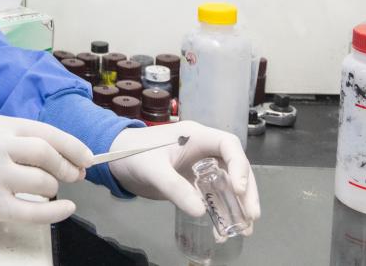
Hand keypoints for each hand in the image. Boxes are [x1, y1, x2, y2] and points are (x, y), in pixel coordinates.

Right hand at [0, 114, 93, 224]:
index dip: (71, 145)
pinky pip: (33, 211)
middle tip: (74, 174)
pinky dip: (56, 212)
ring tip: (50, 187)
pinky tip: (67, 209)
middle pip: (44, 153)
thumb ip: (23, 136)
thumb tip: (69, 153)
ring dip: (54, 185)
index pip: (43, 131)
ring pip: (41, 181)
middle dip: (66, 165)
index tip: (87, 157)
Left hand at [105, 121, 260, 230]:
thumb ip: (175, 188)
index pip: (228, 145)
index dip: (239, 165)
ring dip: (236, 205)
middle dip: (246, 191)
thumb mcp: (153, 170)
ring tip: (244, 229)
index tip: (240, 188)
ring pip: (226, 184)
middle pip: (234, 167)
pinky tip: (222, 230)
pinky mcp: (191, 182)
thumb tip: (200, 211)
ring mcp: (198, 167)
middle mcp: (202, 150)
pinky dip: (218, 211)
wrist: (113, 160)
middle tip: (252, 216)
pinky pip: (211, 196)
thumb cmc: (132, 154)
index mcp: (196, 136)